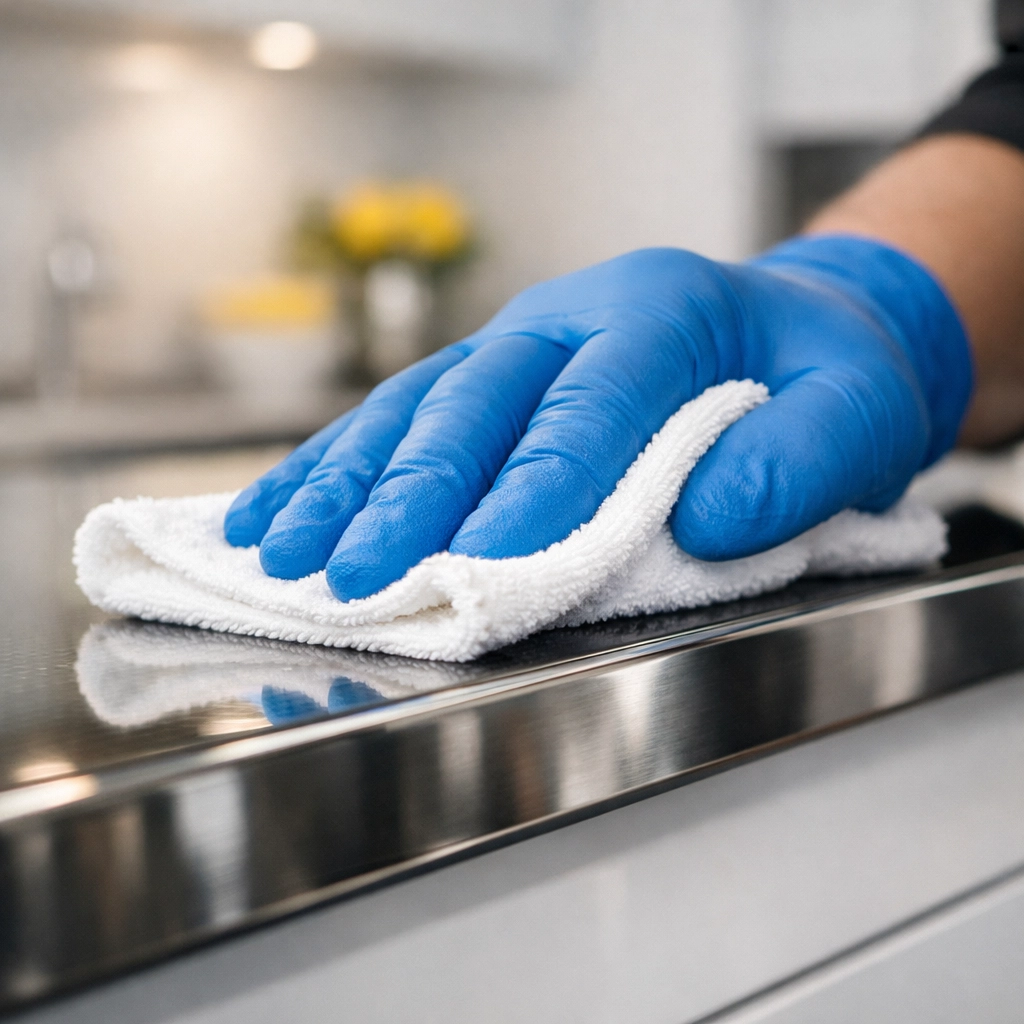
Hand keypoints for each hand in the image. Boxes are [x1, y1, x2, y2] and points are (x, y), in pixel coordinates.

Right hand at [225, 235, 970, 600]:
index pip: (584, 413)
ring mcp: (521, 342)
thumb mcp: (857, 411)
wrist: (800, 327)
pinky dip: (338, 464)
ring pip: (417, 407)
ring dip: (345, 482)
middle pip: (477, 406)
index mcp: (661, 314)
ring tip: (280, 549)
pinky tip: (279, 506)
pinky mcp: (490, 377)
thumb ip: (796, 462)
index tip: (478, 570)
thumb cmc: (825, 375)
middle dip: (411, 500)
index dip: (529, 495)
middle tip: (355, 577)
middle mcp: (571, 316)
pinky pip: (403, 414)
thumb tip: (705, 520)